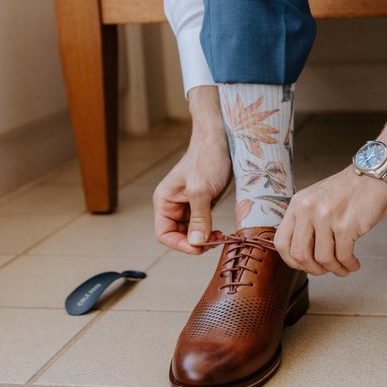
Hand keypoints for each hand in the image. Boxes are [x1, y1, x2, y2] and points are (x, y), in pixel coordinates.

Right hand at [153, 86, 231, 253]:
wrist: (221, 138)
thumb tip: (196, 244)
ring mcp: (188, 205)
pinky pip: (203, 225)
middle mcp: (173, 205)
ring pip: (192, 233)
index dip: (180, 245)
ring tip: (221, 236)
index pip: (164, 234)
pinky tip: (222, 230)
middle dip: (195, 243)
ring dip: (205, 239)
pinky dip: (211, 231)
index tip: (200, 247)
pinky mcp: (202, 204)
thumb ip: (199, 218)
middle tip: (215, 241)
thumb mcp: (202, 190)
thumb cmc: (207, 157)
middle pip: (178, 236)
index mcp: (164, 201)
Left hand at [274, 166, 386, 275]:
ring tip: (344, 268)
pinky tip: (353, 263)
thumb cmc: (348, 190)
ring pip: (323, 259)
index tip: (304, 264)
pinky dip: (349, 265)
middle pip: (300, 255)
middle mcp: (308, 209)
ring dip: (335, 269)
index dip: (291, 261)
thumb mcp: (316, 199)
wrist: (374, 175)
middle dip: (313, 269)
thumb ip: (305, 222)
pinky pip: (343, 256)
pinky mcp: (346, 225)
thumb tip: (302, 254)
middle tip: (325, 270)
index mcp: (297, 204)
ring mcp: (326, 217)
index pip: (281, 242)